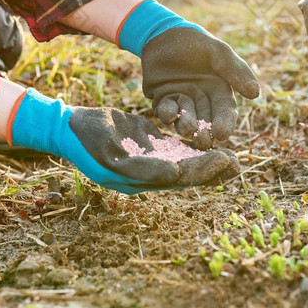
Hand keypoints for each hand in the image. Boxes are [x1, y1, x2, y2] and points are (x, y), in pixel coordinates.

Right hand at [8, 90, 239, 193]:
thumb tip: (175, 175)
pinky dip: (195, 149)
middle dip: (212, 169)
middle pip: (187, 174)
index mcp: (139, 179)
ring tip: (234, 159)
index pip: (178, 177)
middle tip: (238, 163)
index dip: (203, 171)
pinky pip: (175, 150)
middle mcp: (147, 173)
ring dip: (209, 162)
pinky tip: (213, 143)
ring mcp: (148, 160)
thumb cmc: (87, 139)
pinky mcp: (148, 146)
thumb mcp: (111, 154)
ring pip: (185, 163)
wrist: (69, 127)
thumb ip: (143, 168)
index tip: (225, 161)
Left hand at [116, 0, 258, 148]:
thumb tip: (255, 94)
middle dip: (204, 132)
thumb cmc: (195, 42)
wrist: (163, 32)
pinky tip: (169, 114)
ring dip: (185, 126)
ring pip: (185, 119)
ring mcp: (181, 100)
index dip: (224, 123)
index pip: (224, 111)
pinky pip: (165, 110)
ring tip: (187, 129)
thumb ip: (235, 71)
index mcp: (219, 90)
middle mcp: (201, 99)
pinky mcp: (162, 99)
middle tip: (203, 140)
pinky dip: (167, 114)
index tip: (222, 134)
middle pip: (205, 121)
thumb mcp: (218, 52)